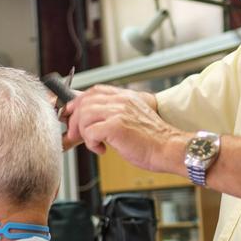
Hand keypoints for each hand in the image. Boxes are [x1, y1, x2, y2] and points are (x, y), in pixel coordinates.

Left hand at [62, 85, 184, 173]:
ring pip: (84, 115)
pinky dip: (90, 143)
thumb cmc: (153, 140)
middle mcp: (121, 100)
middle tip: (76, 135)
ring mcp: (118, 112)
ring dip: (83, 132)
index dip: (79, 101)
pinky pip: (90, 132)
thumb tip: (93, 121)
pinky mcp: (116, 126)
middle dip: (75, 120)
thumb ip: (116, 114)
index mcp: (126, 97)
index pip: (95, 91)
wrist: (169, 148)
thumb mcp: (134, 119)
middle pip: (85, 102)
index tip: (71, 113)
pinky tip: (102, 149)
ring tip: (93, 143)